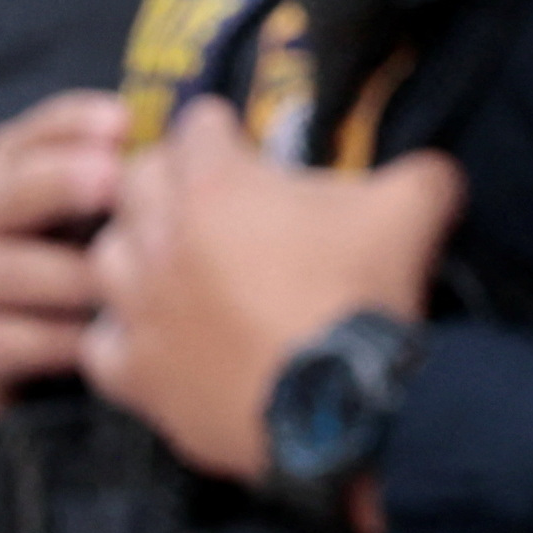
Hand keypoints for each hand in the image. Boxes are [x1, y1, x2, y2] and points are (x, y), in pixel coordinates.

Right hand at [0, 90, 129, 432]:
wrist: (51, 386)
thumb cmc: (98, 284)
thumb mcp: (115, 226)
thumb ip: (137, 184)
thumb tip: (196, 138)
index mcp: (10, 175)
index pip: (28, 136)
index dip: (70, 123)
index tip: (122, 121)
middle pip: (3, 190)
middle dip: (58, 181)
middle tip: (112, 180)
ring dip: (55, 272)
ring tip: (109, 280)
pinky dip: (40, 339)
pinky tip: (87, 343)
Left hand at [83, 98, 465, 484]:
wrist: (344, 410)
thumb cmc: (366, 297)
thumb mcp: (415, 207)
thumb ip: (419, 171)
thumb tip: (433, 170)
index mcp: (217, 184)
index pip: (195, 123)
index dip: (223, 128)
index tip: (240, 143)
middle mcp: (162, 238)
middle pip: (135, 180)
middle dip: (169, 178)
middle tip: (207, 199)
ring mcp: (141, 310)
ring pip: (105, 257)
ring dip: (135, 252)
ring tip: (171, 265)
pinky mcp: (137, 376)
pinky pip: (99, 344)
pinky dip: (120, 335)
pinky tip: (153, 336)